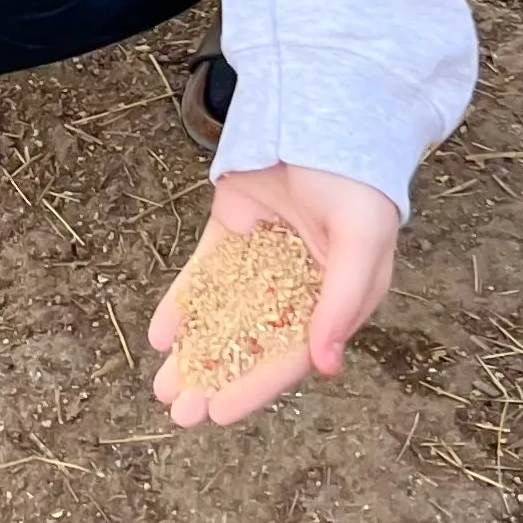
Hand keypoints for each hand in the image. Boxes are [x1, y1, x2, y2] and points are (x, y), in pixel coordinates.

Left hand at [147, 162, 397, 428]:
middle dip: (216, 377)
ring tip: (163, 387)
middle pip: (252, 343)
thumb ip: (343, 302)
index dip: (256, 386)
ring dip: (195, 351)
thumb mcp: (361, 241)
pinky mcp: (233, 228)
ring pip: (223, 314)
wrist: (320, 110)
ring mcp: (262, 257)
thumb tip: (325, 366)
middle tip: (179, 410)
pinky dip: (183, 304)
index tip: (220, 412)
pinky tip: (160, 334)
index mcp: (337, 300)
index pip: (291, 354)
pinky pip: (205, 275)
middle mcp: (298, 285)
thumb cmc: (355, 180)